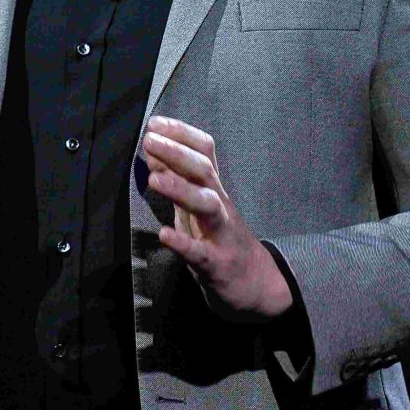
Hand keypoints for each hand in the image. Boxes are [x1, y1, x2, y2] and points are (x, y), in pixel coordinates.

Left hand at [142, 115, 292, 322]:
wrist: (259, 287)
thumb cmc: (220, 240)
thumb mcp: (198, 206)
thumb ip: (177, 179)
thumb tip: (152, 150)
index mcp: (214, 189)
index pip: (204, 151)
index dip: (181, 133)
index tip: (155, 122)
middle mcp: (221, 205)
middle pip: (204, 171)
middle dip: (176, 153)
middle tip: (150, 140)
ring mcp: (222, 234)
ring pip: (206, 205)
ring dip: (180, 190)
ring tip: (154, 179)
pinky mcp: (218, 265)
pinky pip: (201, 253)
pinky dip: (183, 243)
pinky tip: (165, 234)